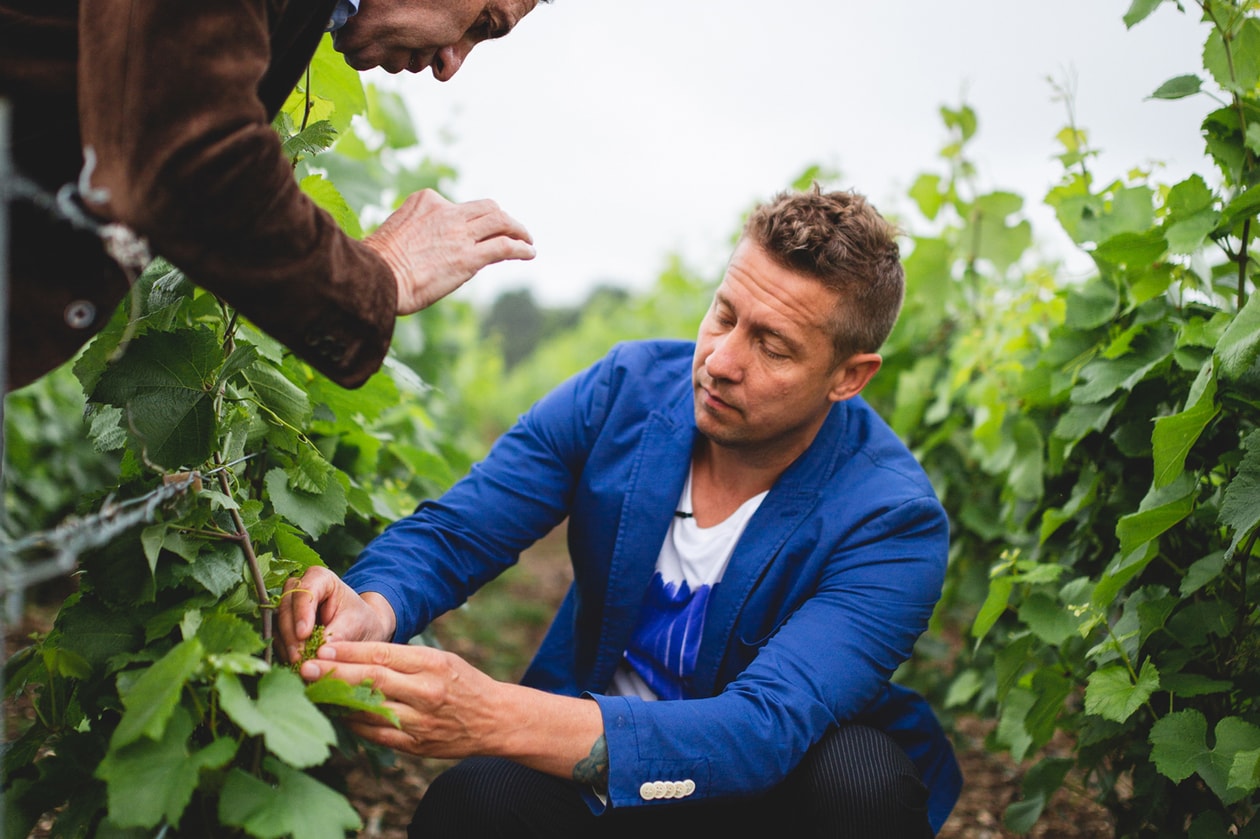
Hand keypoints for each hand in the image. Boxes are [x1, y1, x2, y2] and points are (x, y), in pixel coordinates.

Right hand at [276, 567, 395, 663]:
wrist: (360, 629)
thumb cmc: (360, 620)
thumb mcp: (355, 625)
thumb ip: (338, 634)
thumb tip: (319, 652)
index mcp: (320, 578)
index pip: (305, 591)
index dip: (302, 612)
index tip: (304, 634)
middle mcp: (299, 587)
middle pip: (287, 607)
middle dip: (291, 633)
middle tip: (299, 656)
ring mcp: (288, 605)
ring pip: (278, 622)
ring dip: (286, 644)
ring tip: (298, 663)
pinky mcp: (283, 624)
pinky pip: (277, 636)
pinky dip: (285, 650)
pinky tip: (295, 663)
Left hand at [296, 641, 504, 757]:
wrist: (496, 720)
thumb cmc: (465, 684)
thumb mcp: (442, 660)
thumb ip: (405, 659)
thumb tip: (358, 656)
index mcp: (433, 664)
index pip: (383, 654)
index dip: (349, 652)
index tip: (323, 648)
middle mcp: (426, 692)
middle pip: (371, 680)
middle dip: (335, 673)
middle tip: (306, 667)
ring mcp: (421, 721)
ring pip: (370, 710)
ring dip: (338, 701)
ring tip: (313, 692)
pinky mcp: (417, 745)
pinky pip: (377, 735)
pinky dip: (354, 725)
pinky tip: (337, 715)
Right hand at [365, 189, 534, 314]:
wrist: (374, 277)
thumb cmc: (376, 264)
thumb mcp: (397, 232)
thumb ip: (416, 232)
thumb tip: (427, 249)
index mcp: (425, 201)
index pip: (458, 207)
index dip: (471, 221)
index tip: (476, 234)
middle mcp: (446, 211)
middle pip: (486, 207)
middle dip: (503, 218)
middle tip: (513, 229)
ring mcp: (459, 233)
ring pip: (501, 221)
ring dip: (519, 230)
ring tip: (528, 240)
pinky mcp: (468, 258)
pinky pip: (504, 246)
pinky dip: (521, 248)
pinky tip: (529, 253)